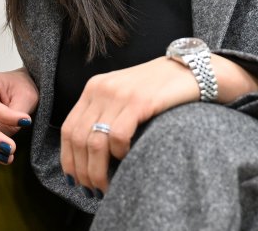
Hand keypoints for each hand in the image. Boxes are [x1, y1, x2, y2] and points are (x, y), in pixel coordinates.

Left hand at [60, 57, 199, 195]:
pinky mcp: (139, 101)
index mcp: (93, 88)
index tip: (74, 180)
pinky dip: (120, 154)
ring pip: (95, 142)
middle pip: (78, 138)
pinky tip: (128, 159)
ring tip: (107, 185)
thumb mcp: (123, 96)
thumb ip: (105, 115)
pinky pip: (118, 135)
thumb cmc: (157, 90)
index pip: (68, 129)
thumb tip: (90, 155)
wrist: (189, 69)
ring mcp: (119, 94)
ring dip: (98, 170)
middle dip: (82, 170)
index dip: (68, 159)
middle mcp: (101, 89)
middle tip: (93, 190)